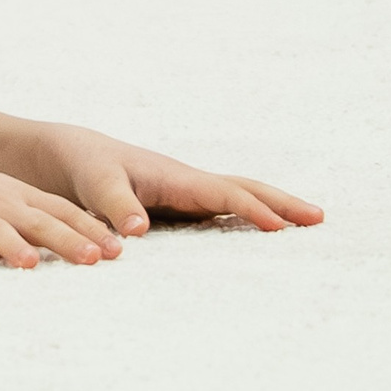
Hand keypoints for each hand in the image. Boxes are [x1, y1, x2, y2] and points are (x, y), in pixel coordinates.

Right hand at [0, 154, 123, 268]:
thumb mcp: (10, 198)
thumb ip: (43, 219)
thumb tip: (92, 247)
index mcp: (21, 197)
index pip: (62, 212)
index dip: (89, 229)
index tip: (117, 249)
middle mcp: (1, 204)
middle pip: (38, 223)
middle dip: (66, 240)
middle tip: (93, 258)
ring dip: (13, 246)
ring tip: (30, 263)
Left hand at [42, 125, 324, 236]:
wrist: (71, 155)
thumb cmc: (85, 167)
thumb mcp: (96, 185)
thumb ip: (117, 205)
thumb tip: (139, 232)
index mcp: (176, 178)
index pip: (224, 193)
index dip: (253, 209)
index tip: (282, 226)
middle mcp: (188, 184)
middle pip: (244, 189)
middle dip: (282, 203)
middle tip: (320, 218)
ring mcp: (187, 195)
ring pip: (238, 198)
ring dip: (271, 209)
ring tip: (305, 224)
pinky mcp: (178, 208)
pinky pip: (220, 212)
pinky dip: (246, 218)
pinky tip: (261, 235)